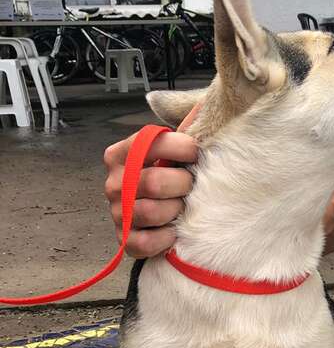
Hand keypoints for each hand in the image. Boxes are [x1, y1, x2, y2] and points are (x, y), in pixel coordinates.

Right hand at [104, 107, 198, 257]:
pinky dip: (162, 238)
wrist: (164, 211)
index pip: (149, 142)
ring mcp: (116, 212)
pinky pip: (142, 243)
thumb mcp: (178, 146)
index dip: (180, 148)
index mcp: (121, 153)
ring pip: (148, 212)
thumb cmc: (175, 173)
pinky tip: (173, 231)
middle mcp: (114, 182)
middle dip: (181, 185)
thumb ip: (187, 126)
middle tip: (191, 186)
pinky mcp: (124, 240)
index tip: (197, 153)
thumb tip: (205, 104)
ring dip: (174, 211)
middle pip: (152, 182)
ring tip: (182, 208)